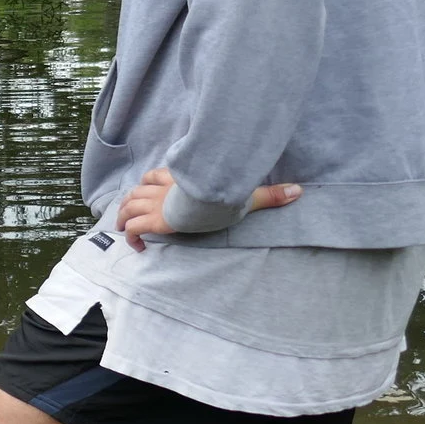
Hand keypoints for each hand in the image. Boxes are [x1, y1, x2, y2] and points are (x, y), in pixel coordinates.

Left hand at [117, 166, 303, 250]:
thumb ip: (270, 194)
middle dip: (131, 200)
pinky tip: (138, 247)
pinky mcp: (153, 221)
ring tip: (127, 228)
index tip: (151, 189)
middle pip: (136, 190)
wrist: (209, 198)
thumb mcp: (248, 194)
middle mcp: (163, 191)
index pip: (155, 176)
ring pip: (128, 206)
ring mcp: (155, 205)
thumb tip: (299, 191)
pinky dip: (131, 237)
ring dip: (125, 217)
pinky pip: (133, 228)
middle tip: (130, 212)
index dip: (151, 182)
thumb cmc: (226, 195)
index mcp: (179, 180)